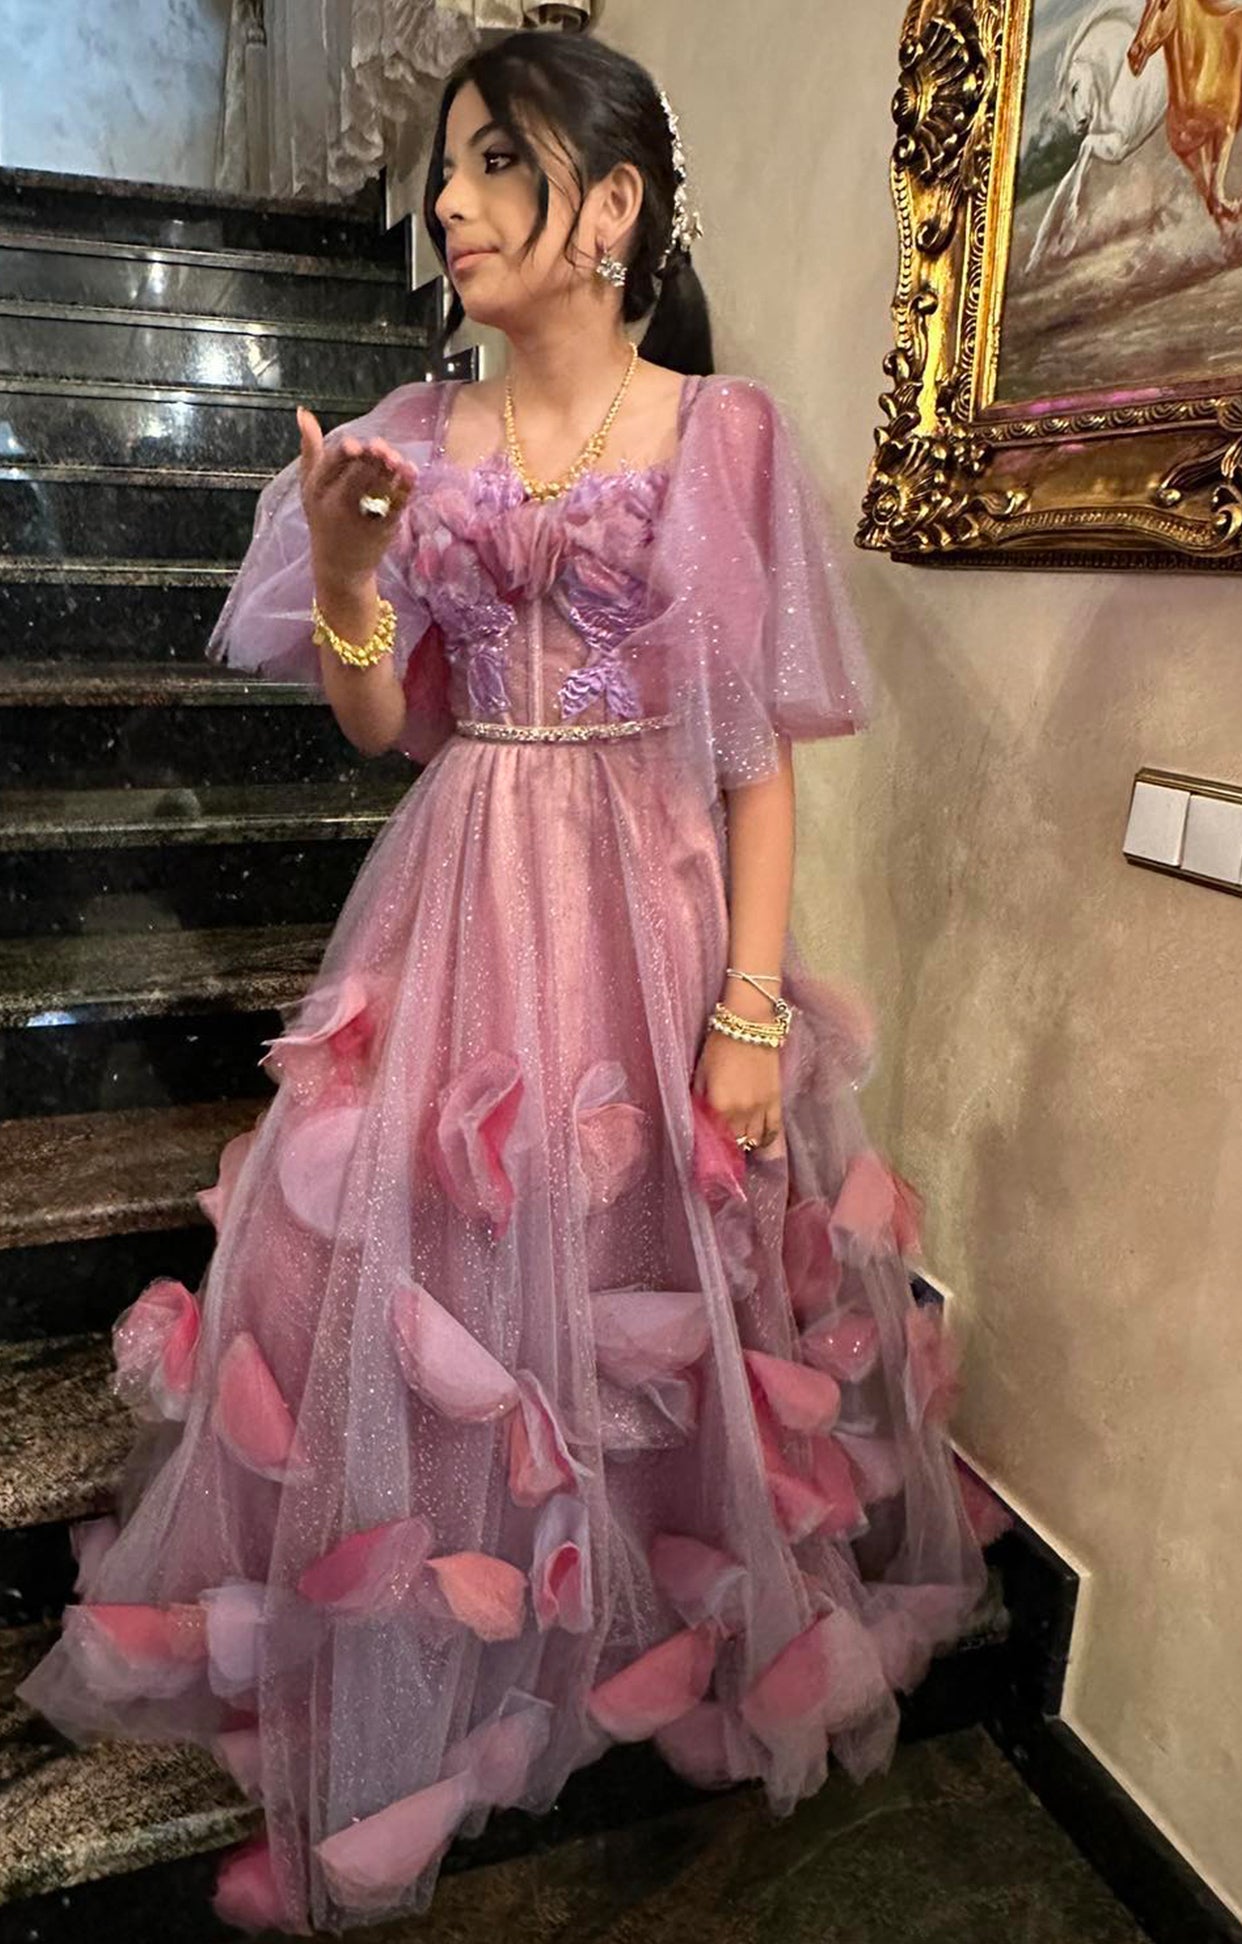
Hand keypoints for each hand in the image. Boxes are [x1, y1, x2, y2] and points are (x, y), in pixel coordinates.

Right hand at [296, 405, 417, 594]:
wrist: (339, 567)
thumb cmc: (324, 519)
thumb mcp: (310, 485)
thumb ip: (309, 448)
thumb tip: (302, 412)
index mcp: (318, 489)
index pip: (331, 465)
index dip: (345, 453)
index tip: (357, 446)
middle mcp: (338, 504)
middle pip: (359, 473)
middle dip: (372, 457)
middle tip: (381, 448)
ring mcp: (362, 518)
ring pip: (379, 486)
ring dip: (391, 468)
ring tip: (397, 459)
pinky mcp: (383, 528)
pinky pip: (397, 502)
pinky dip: (406, 485)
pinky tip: (411, 471)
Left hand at [692, 1026, 785, 1160]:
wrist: (750, 1023)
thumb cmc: (719, 1044)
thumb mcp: (701, 1072)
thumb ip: (699, 1099)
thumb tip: (698, 1119)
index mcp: (719, 1105)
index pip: (715, 1138)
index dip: (711, 1147)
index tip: (707, 1151)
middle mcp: (741, 1112)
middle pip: (735, 1143)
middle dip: (728, 1148)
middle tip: (723, 1149)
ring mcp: (761, 1108)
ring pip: (754, 1139)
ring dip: (745, 1144)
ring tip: (739, 1144)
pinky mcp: (776, 1100)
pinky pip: (774, 1129)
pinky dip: (766, 1139)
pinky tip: (759, 1142)